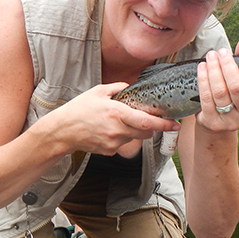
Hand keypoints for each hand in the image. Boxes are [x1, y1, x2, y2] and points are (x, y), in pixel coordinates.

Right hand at [48, 83, 179, 155]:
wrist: (62, 131)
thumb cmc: (78, 110)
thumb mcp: (98, 91)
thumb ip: (118, 88)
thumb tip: (131, 87)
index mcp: (116, 113)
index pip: (147, 122)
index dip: (164, 124)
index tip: (176, 124)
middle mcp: (117, 130)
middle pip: (146, 132)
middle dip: (151, 125)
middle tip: (146, 117)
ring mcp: (114, 143)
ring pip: (135, 138)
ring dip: (135, 130)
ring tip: (120, 121)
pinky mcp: (109, 151)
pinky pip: (124, 143)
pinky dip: (123, 136)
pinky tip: (110, 130)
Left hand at [195, 38, 238, 130]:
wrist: (219, 121)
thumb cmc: (234, 94)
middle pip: (237, 89)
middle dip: (228, 67)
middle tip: (221, 52)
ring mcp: (230, 121)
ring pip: (220, 92)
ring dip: (213, 71)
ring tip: (210, 57)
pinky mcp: (213, 123)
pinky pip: (206, 98)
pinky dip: (203, 80)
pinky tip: (202, 68)